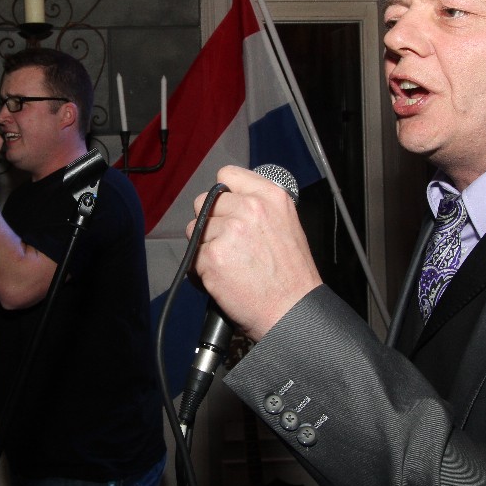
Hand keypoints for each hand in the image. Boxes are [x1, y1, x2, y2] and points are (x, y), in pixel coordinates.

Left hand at [189, 164, 321, 339]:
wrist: (292, 311)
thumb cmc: (291, 276)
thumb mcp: (286, 224)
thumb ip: (259, 206)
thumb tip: (230, 199)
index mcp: (270, 196)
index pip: (227, 174)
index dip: (223, 194)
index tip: (226, 209)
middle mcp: (250, 208)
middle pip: (205, 201)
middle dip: (211, 222)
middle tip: (229, 243)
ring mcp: (230, 231)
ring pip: (195, 229)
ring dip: (205, 246)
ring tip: (229, 264)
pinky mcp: (213, 256)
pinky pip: (193, 255)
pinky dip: (202, 270)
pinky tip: (223, 278)